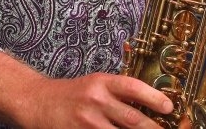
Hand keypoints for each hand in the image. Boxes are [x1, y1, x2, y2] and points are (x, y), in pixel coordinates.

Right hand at [0, 52, 171, 127]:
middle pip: (133, 119)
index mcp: (102, 82)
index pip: (133, 87)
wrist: (35, 101)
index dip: (154, 98)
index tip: (169, 108)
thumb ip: (119, 94)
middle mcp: (95, 100)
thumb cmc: (70, 94)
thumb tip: (151, 107)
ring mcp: (86, 122)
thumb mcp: (95, 84)